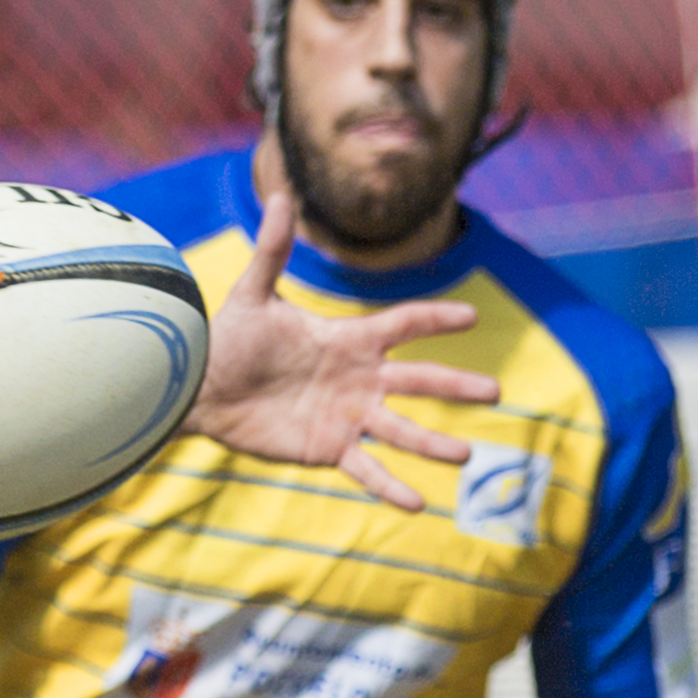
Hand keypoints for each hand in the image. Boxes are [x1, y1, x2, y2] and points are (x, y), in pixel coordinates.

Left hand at [183, 137, 498, 502]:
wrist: (200, 388)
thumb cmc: (229, 338)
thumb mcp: (254, 293)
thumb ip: (273, 250)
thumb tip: (282, 195)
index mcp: (348, 340)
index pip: (403, 326)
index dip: (435, 319)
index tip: (470, 317)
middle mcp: (358, 380)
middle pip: (417, 381)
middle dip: (456, 385)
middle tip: (496, 390)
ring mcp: (346, 417)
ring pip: (401, 430)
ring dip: (433, 443)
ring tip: (466, 455)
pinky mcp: (328, 449)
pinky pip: (367, 470)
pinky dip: (391, 487)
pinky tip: (419, 502)